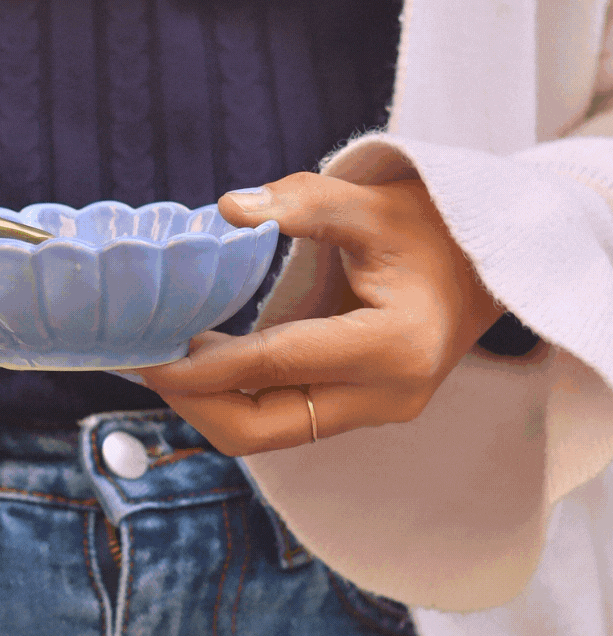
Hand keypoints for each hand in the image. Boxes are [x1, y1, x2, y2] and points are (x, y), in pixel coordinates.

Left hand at [138, 172, 504, 453]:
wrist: (489, 262)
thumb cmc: (430, 226)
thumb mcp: (368, 202)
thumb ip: (301, 203)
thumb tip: (226, 209)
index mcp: (392, 347)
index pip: (275, 365)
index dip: (203, 365)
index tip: (145, 356)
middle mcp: (388, 396)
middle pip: (265, 427)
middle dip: (197, 402)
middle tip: (148, 361)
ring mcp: (379, 413)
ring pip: (272, 433)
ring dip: (214, 403)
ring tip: (173, 354)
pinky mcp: (365, 413)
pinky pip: (288, 419)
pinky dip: (242, 397)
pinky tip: (211, 359)